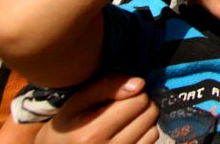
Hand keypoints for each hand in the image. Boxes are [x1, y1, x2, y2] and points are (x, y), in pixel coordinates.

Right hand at [35, 75, 158, 143]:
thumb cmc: (65, 127)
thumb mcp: (76, 102)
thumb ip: (106, 86)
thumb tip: (140, 83)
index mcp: (92, 134)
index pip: (138, 100)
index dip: (133, 92)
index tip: (120, 95)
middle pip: (149, 114)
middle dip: (141, 105)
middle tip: (124, 107)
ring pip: (153, 131)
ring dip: (145, 121)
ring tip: (125, 121)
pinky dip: (144, 136)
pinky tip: (128, 134)